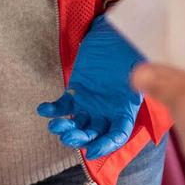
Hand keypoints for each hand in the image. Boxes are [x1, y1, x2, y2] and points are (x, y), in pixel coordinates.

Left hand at [38, 15, 145, 159]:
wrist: (114, 33)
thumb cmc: (129, 48)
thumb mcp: (139, 65)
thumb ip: (139, 77)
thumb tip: (140, 80)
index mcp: (125, 109)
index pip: (117, 135)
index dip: (105, 146)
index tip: (92, 152)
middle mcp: (107, 111)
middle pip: (94, 134)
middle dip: (80, 139)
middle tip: (68, 137)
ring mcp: (90, 103)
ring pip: (77, 124)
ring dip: (65, 129)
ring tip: (56, 126)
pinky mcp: (75, 92)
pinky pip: (62, 107)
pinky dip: (52, 110)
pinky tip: (43, 109)